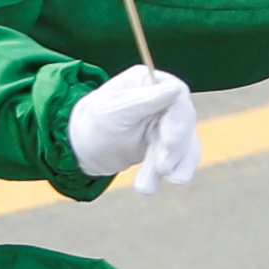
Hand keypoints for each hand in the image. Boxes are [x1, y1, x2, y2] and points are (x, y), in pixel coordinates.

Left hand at [65, 64, 197, 193]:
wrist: (84, 149)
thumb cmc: (94, 123)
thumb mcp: (112, 112)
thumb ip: (144, 101)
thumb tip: (176, 89)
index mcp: (148, 81)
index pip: (176, 95)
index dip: (177, 120)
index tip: (168, 141)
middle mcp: (164, 98)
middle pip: (183, 122)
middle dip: (173, 149)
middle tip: (161, 169)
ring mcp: (169, 122)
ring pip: (184, 143)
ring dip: (171, 166)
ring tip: (146, 186)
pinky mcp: (170, 143)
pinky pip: (183, 156)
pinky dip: (180, 169)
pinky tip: (174, 180)